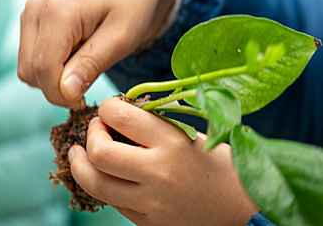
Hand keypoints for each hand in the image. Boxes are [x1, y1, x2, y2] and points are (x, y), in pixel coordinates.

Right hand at [18, 0, 177, 107]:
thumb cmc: (134, 5)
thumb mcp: (121, 39)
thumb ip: (91, 65)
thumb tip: (65, 94)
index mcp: (57, 12)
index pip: (43, 70)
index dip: (62, 95)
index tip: (86, 100)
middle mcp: (35, 10)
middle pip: (30, 71)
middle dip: (57, 87)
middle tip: (90, 81)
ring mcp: (31, 12)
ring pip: (27, 67)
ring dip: (54, 77)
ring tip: (87, 62)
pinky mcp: (33, 17)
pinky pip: (32, 56)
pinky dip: (52, 65)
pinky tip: (78, 54)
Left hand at [68, 97, 257, 225]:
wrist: (242, 207)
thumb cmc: (220, 164)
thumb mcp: (192, 134)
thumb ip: (156, 125)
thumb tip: (119, 114)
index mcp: (172, 143)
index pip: (120, 117)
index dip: (107, 107)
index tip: (110, 108)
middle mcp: (157, 172)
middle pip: (99, 152)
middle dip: (90, 134)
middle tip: (96, 129)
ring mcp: (150, 202)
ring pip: (95, 182)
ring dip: (80, 163)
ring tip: (80, 153)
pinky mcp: (147, 222)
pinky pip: (111, 201)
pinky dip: (100, 183)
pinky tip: (103, 173)